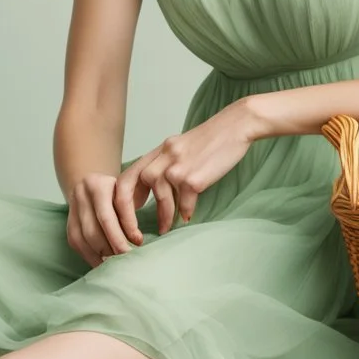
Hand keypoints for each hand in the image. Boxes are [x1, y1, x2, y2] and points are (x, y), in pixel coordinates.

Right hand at [66, 171, 149, 267]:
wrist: (93, 184)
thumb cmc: (117, 191)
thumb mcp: (125, 193)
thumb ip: (128, 213)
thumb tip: (136, 241)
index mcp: (98, 186)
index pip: (108, 216)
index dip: (122, 233)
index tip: (137, 243)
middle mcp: (81, 196)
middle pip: (94, 230)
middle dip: (112, 247)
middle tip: (127, 258)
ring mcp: (72, 210)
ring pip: (84, 239)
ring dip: (101, 254)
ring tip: (117, 261)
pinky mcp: (68, 223)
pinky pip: (77, 244)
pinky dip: (91, 256)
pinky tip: (104, 262)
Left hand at [111, 100, 258, 241]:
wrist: (237, 125)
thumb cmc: (213, 141)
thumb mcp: (182, 149)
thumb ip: (167, 165)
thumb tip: (156, 194)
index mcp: (160, 150)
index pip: (128, 174)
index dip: (121, 198)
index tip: (128, 217)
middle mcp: (164, 155)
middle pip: (133, 183)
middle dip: (128, 212)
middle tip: (135, 232)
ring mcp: (179, 164)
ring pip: (160, 195)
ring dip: (163, 215)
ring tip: (166, 228)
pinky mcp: (195, 176)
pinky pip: (185, 202)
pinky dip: (185, 212)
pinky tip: (188, 217)